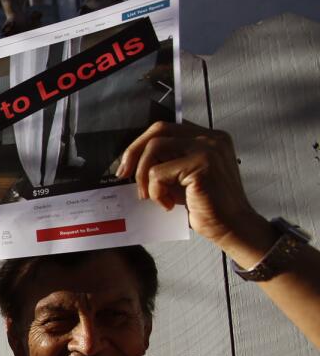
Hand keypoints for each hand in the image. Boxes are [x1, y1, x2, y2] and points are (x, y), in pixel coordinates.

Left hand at [118, 122, 271, 254]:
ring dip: (144, 175)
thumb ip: (165, 164)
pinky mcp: (202, 164)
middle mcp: (211, 137)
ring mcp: (208, 148)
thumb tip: (131, 162)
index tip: (127, 165)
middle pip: (159, 130)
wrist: (232, 227)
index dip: (141, 144)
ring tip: (150, 196)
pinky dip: (155, 191)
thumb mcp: (182, 179)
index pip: (166, 128)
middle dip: (134, 152)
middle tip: (123, 175)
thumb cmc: (207, 207)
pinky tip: (167, 204)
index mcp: (208, 138)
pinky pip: (159, 172)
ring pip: (155, 148)